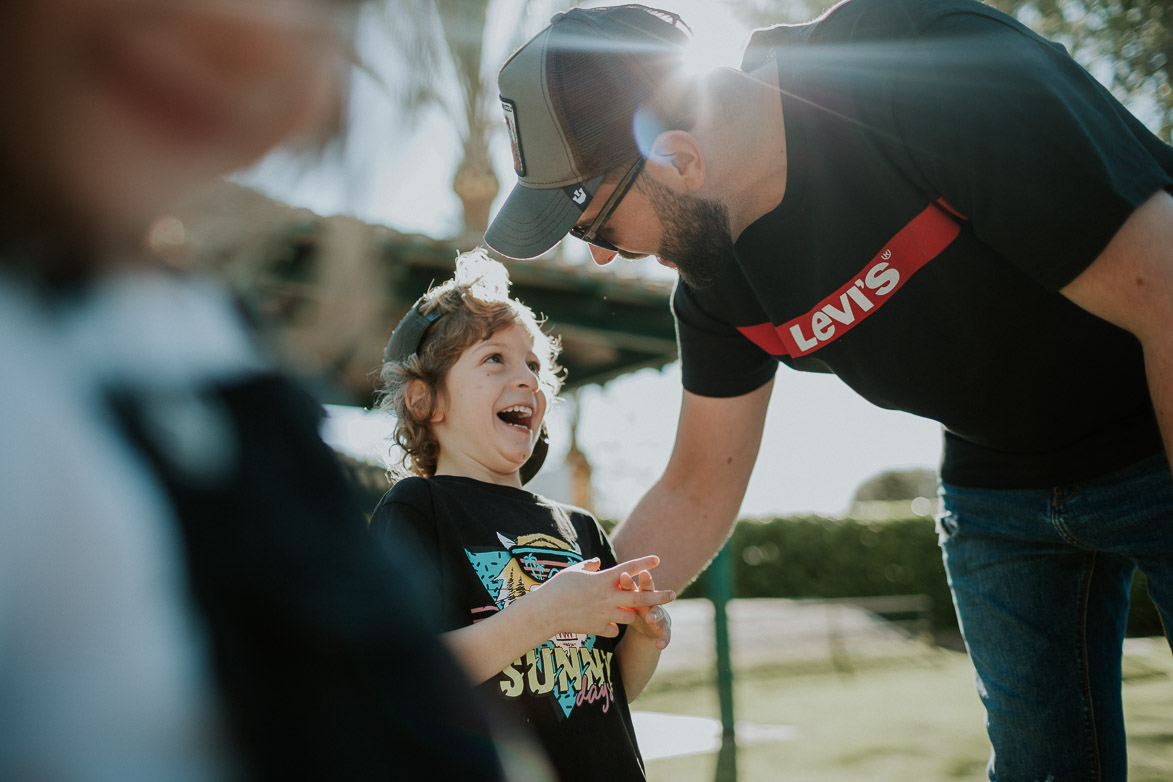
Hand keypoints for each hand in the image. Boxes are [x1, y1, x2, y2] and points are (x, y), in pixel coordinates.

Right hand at [533, 555, 674, 639]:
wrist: (546, 612)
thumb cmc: (557, 587)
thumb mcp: (573, 571)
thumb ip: (588, 566)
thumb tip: (596, 562)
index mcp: (603, 579)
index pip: (628, 569)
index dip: (644, 564)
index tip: (658, 559)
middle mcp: (607, 597)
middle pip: (639, 598)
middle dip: (658, 596)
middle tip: (673, 594)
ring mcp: (604, 614)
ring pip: (630, 616)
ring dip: (634, 613)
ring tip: (640, 612)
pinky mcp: (598, 628)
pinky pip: (614, 629)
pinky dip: (614, 626)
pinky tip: (611, 624)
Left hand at [618, 567, 671, 649]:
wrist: (648, 623)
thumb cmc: (630, 606)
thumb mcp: (622, 599)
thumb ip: (610, 589)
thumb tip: (593, 572)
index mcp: (635, 593)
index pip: (631, 584)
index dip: (627, 580)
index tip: (623, 575)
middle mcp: (648, 600)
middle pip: (647, 590)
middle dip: (646, 582)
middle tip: (645, 575)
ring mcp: (657, 613)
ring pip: (657, 611)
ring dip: (654, 614)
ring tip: (650, 618)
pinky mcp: (663, 627)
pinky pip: (665, 633)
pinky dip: (664, 639)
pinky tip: (660, 645)